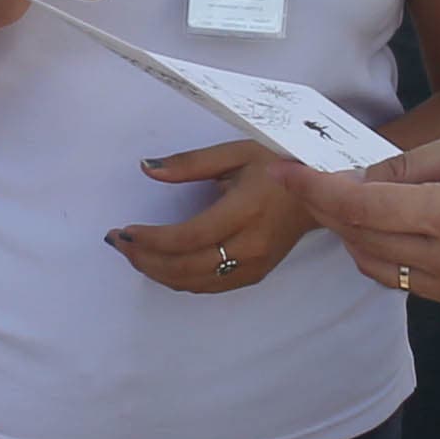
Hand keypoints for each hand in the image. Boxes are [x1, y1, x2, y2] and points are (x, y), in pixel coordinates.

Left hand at [108, 140, 307, 292]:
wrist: (321, 191)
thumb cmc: (277, 164)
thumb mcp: (236, 152)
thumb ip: (190, 163)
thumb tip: (147, 168)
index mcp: (245, 211)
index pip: (189, 237)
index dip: (152, 239)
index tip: (125, 231)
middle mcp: (250, 246)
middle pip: (186, 267)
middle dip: (145, 259)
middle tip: (118, 243)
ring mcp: (254, 266)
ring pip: (194, 282)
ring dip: (156, 272)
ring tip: (132, 252)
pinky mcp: (254, 276)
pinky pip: (208, 286)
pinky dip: (178, 278)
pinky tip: (160, 263)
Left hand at [273, 128, 439, 311]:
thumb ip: (418, 164)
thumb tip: (366, 177)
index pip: (361, 208)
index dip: (316, 191)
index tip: (287, 173)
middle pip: (362, 242)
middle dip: (329, 212)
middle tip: (310, 184)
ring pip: (380, 269)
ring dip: (355, 238)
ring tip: (349, 205)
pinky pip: (410, 284)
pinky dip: (387, 257)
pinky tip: (389, 230)